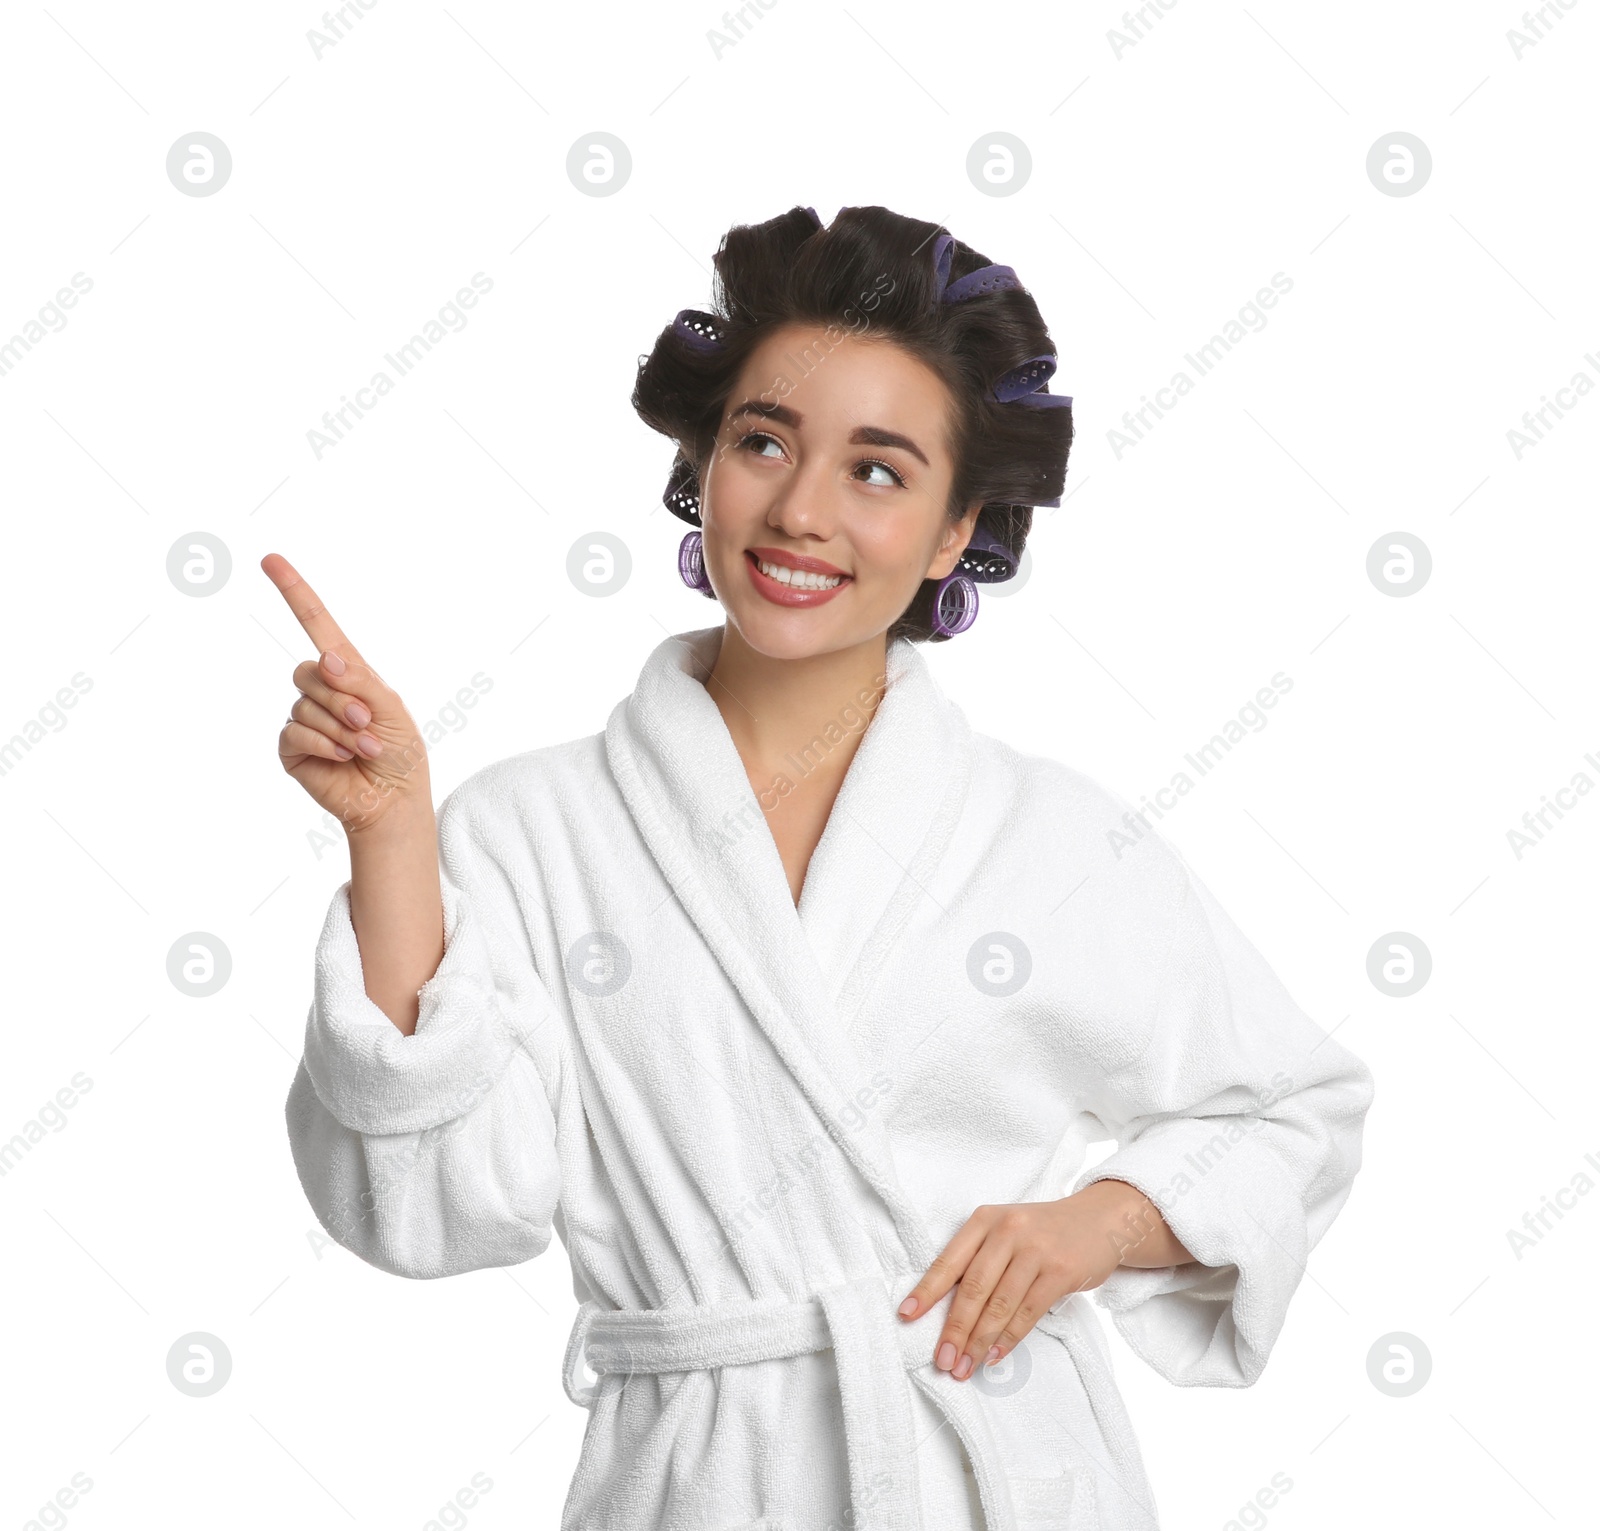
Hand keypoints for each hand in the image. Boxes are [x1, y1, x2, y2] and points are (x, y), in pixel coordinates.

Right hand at [262, 552, 430, 833]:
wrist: (394, 797)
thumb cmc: (399, 750)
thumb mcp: (390, 708)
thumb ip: (359, 681)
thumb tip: (325, 658)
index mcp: (348, 671)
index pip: (316, 623)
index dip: (294, 591)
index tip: (271, 559)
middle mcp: (321, 689)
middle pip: (310, 672)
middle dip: (343, 699)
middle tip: (368, 724)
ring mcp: (304, 717)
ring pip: (306, 705)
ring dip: (342, 730)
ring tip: (365, 748)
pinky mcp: (291, 747)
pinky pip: (295, 732)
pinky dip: (325, 745)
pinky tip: (342, 759)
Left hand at [897, 1179, 1194, 1380]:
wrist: (1098, 1220)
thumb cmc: (1041, 1232)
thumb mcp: (1005, 1232)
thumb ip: (978, 1260)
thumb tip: (945, 1311)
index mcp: (984, 1220)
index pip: (949, 1261)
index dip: (926, 1291)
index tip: (906, 1317)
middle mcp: (1007, 1231)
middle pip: (973, 1288)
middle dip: (954, 1329)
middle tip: (942, 1360)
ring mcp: (1035, 1250)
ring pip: (1000, 1304)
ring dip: (979, 1341)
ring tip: (965, 1368)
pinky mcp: (1060, 1271)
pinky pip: (1028, 1311)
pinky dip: (1009, 1338)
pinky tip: (995, 1356)